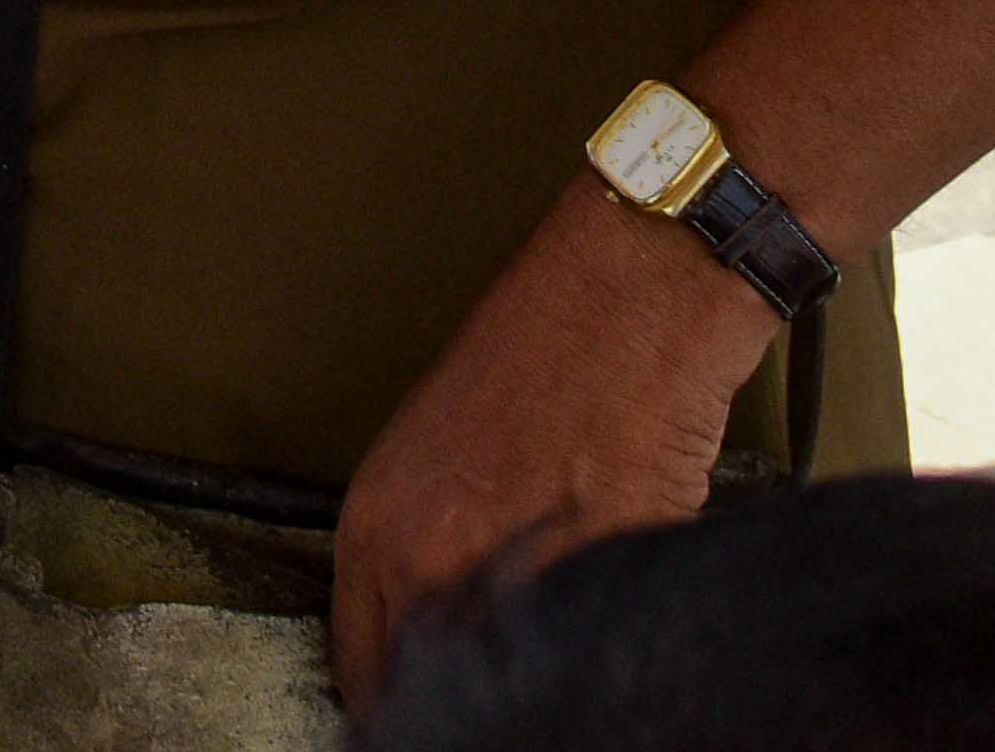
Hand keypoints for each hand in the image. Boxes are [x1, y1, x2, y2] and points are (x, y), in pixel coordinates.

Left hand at [329, 180, 773, 704]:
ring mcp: (511, 569)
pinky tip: (608, 629)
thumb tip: (432, 629)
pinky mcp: (599, 568)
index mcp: (375, 524)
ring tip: (553, 658)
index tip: (416, 716)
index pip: (359, 666)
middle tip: (489, 700)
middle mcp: (427, 555)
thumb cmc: (546, 345)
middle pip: (423, 688)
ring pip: (510, 679)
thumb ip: (422, 548)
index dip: (389, 704)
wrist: (635, 285)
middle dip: (459, 701)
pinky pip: (590, 644)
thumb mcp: (439, 450)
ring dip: (533, 675)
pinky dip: (597, 647)